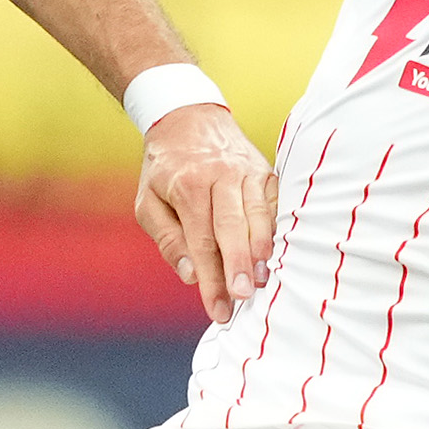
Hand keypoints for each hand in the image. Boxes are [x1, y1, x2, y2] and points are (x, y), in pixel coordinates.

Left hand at [132, 103, 274, 325]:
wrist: (188, 118)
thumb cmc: (165, 169)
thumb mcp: (148, 202)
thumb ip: (167, 240)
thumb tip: (191, 275)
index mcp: (187, 186)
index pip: (201, 241)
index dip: (211, 279)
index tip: (219, 310)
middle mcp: (220, 176)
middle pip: (232, 227)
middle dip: (238, 265)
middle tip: (244, 297)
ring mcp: (247, 171)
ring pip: (259, 214)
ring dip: (263, 249)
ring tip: (265, 280)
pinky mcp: (265, 170)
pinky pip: (277, 202)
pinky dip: (280, 228)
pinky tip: (280, 253)